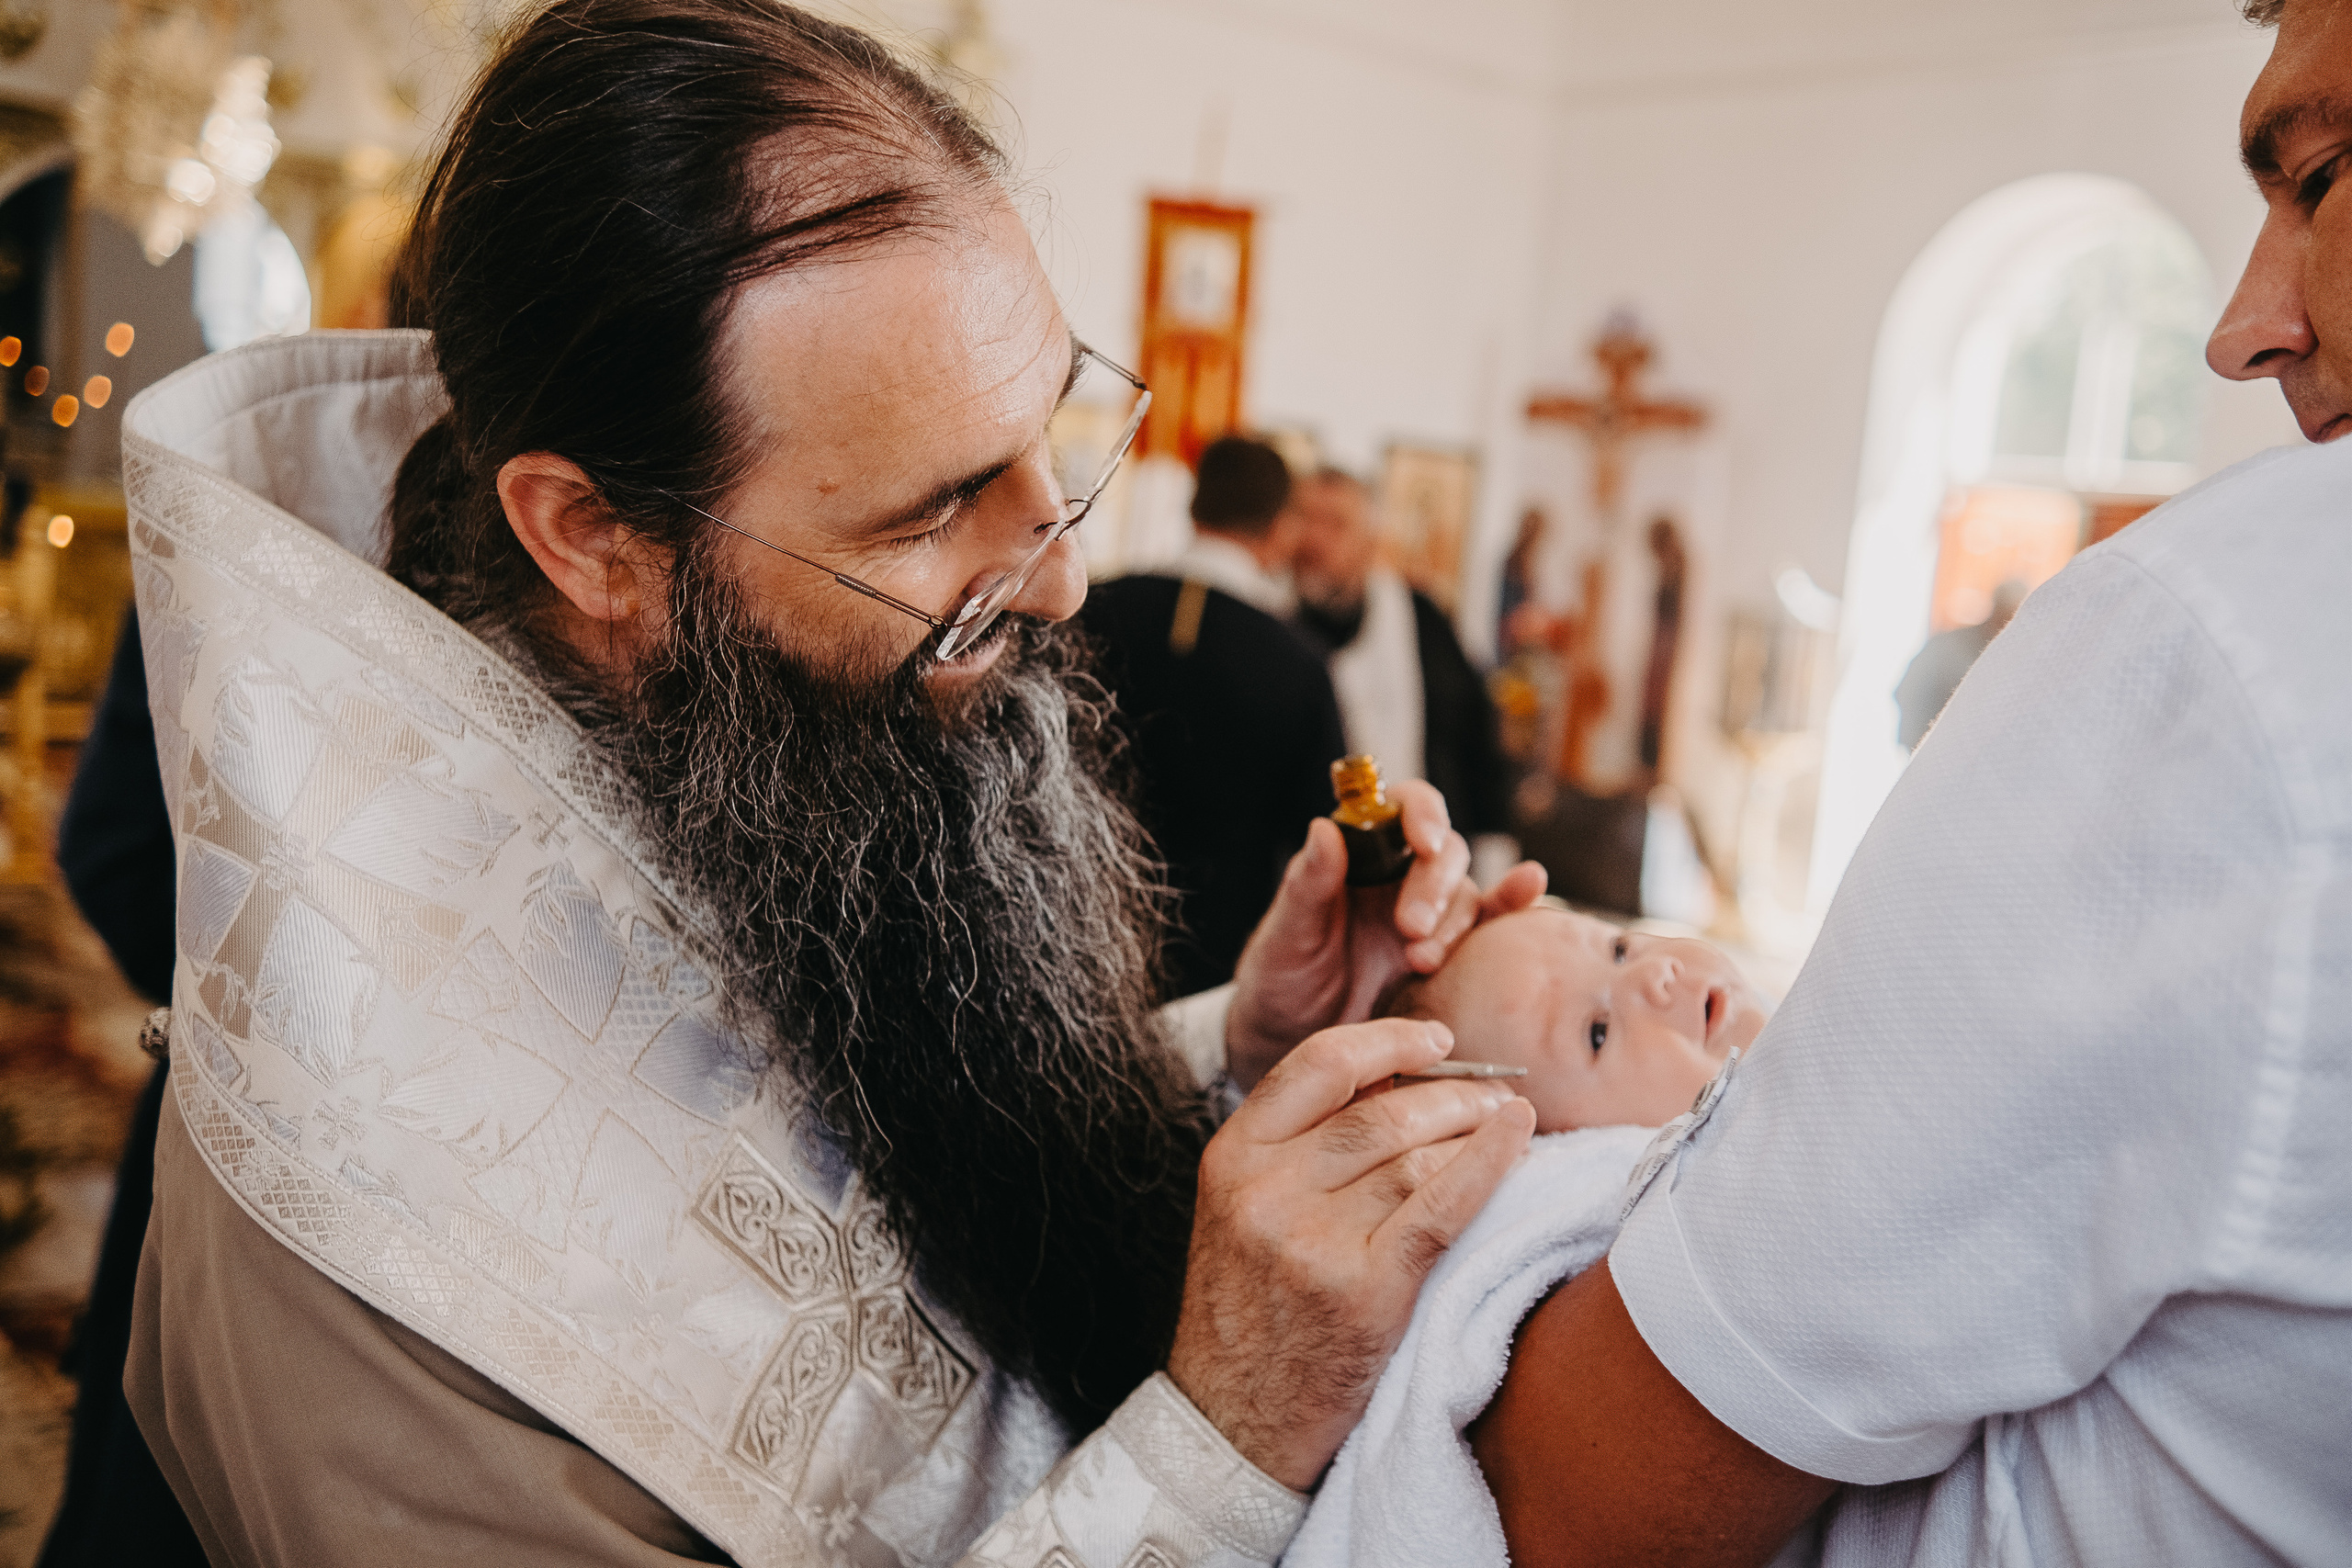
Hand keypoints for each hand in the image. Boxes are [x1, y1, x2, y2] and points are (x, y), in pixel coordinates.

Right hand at [1167, 1018, 1536, 1490]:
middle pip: (1379, 1112)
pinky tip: (1519, 1137)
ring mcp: (1314, 1242)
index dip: (1386, 1042)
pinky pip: (1442, 1206)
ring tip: (1504, 1121)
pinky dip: (1488, 1163)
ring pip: (1414, 1155)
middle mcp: (1266, 1192)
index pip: (1316, 1066)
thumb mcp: (1240, 1213)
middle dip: (1448, 1091)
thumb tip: (1393, 1083)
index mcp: (1231, 1159)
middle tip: (1490, 1090)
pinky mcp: (1364, 1291)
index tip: (1433, 1039)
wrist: (1231, 1422)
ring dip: (1473, 1127)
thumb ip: (1294, 1149)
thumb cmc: (1248, 1313)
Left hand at [1226, 780, 1547, 1087]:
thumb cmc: (1282, 977)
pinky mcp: (1451, 950)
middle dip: (1432, 885)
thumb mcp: (1286, 934)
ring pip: (1464, 893)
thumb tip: (1325, 826)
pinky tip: (1531, 884)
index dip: (1419, 814)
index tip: (1421, 841)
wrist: (1295, 1040)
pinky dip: (1514, 900)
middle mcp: (1400, 874)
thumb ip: (1307, 884)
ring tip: (1420, 961)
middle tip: (1409, 928)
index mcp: (1359, 855)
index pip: (1400, 809)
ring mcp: (1430, 912)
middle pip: (1441, 851)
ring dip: (1452, 922)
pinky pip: (1490, 920)